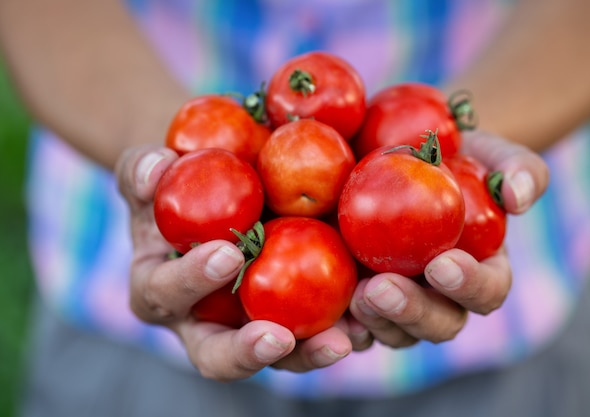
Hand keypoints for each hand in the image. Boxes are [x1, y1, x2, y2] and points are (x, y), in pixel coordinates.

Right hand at [115, 145, 352, 380]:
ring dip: (308, 355)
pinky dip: (341, 329)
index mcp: (160, 288)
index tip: (228, 253)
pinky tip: (368, 319)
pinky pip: (315, 333)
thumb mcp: (150, 169)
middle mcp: (200, 321)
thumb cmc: (177, 183)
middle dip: (247, 351)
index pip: (167, 294)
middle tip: (280, 337)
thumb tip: (154, 170)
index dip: (191, 281)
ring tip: (343, 340)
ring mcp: (247, 326)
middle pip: (218, 355)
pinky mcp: (290, 319)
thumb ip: (143, 169)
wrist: (215, 194)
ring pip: (277, 357)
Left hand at [348, 130, 549, 349]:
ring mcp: (402, 303)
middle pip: (439, 324)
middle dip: (414, 312)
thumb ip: (516, 168)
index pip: (487, 290)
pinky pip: (356, 325)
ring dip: (377, 321)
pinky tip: (327, 315)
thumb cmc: (450, 154)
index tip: (440, 263)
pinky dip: (343, 326)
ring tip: (355, 295)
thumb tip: (519, 197)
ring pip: (396, 333)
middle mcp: (443, 297)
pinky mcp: (364, 300)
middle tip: (383, 288)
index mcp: (481, 270)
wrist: (400, 154)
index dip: (470, 285)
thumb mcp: (485, 151)